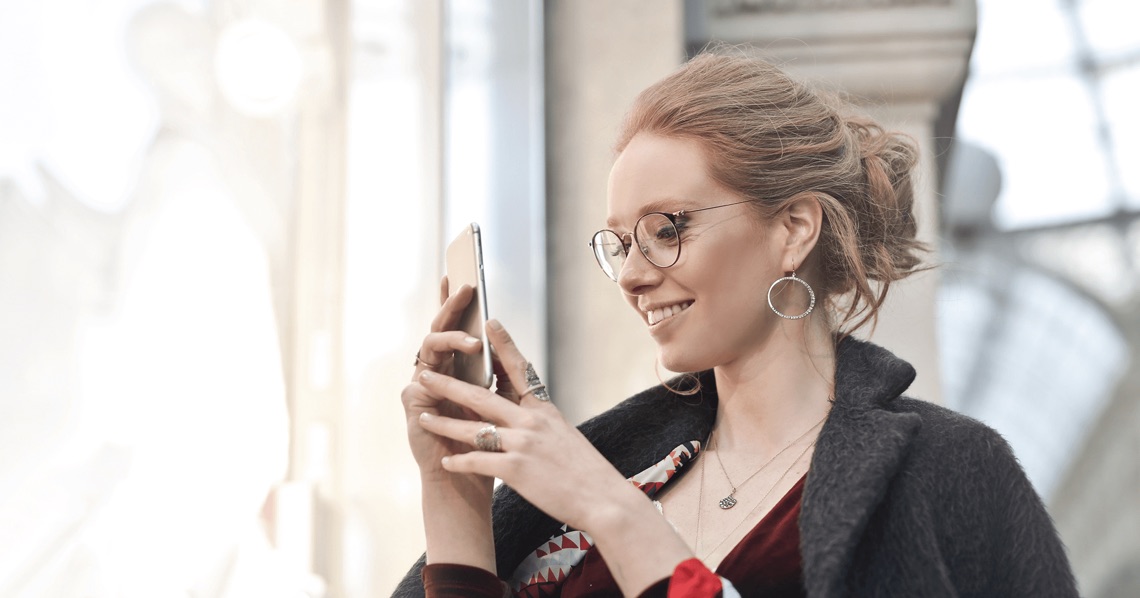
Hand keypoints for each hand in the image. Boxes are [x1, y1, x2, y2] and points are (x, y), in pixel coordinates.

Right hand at [401, 277, 488, 476]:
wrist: (467, 478)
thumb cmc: (485, 439)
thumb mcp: (498, 397)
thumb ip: (497, 367)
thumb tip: (502, 332)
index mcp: (455, 366)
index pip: (454, 326)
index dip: (453, 301)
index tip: (462, 274)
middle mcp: (435, 370)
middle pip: (440, 329)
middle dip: (452, 306)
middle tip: (467, 287)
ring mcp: (421, 385)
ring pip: (430, 348)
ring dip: (451, 340)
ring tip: (473, 342)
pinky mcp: (414, 404)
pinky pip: (421, 381)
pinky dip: (437, 376)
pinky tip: (447, 374)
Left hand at [415, 319, 637, 531]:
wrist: (603, 498)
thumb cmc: (586, 470)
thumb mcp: (564, 434)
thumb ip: (541, 421)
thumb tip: (527, 410)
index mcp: (544, 409)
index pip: (520, 370)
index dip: (503, 345)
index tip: (489, 322)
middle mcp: (531, 421)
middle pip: (482, 397)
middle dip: (450, 385)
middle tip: (425, 375)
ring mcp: (523, 444)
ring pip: (473, 429)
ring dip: (445, 423)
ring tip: (423, 417)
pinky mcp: (516, 470)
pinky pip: (479, 462)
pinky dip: (460, 461)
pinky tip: (446, 460)